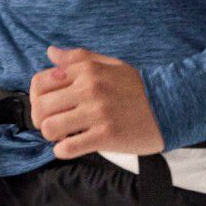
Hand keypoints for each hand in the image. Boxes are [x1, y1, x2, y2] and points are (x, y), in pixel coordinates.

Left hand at [29, 46, 164, 157]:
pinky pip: (69, 147)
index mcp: (86, 70)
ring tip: (63, 137)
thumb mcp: (109, 64)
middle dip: (40, 120)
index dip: (36, 99)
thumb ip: (78, 59)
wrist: (169, 106)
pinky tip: (71, 148)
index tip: (46, 108)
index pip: (40, 82)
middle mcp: (89, 88)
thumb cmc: (138, 88)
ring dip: (51, 137)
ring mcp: (97, 113)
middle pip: (41, 107)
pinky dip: (63, 151)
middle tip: (52, 126)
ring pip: (50, 127)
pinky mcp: (105, 136)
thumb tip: (51, 53)